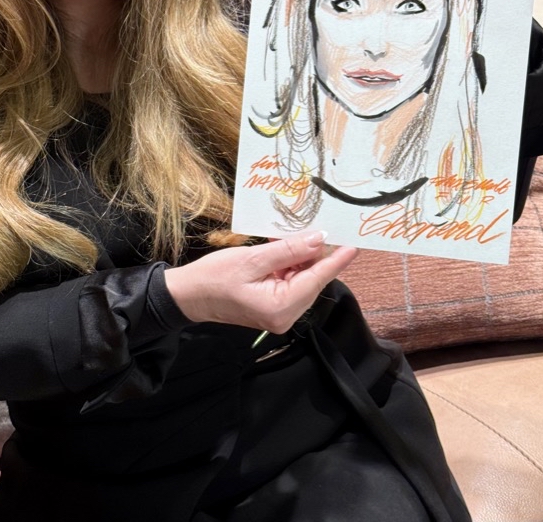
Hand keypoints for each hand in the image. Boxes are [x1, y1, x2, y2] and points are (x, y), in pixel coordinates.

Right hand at [164, 233, 357, 332]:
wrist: (188, 296)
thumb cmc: (214, 277)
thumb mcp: (252, 259)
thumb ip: (288, 250)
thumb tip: (318, 239)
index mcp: (281, 307)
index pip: (317, 279)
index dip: (336, 260)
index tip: (354, 245)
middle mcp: (285, 315)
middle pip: (311, 279)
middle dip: (312, 253)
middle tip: (313, 226)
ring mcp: (279, 314)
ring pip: (301, 279)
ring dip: (297, 258)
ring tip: (286, 237)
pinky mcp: (272, 308)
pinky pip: (289, 282)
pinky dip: (287, 265)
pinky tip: (279, 249)